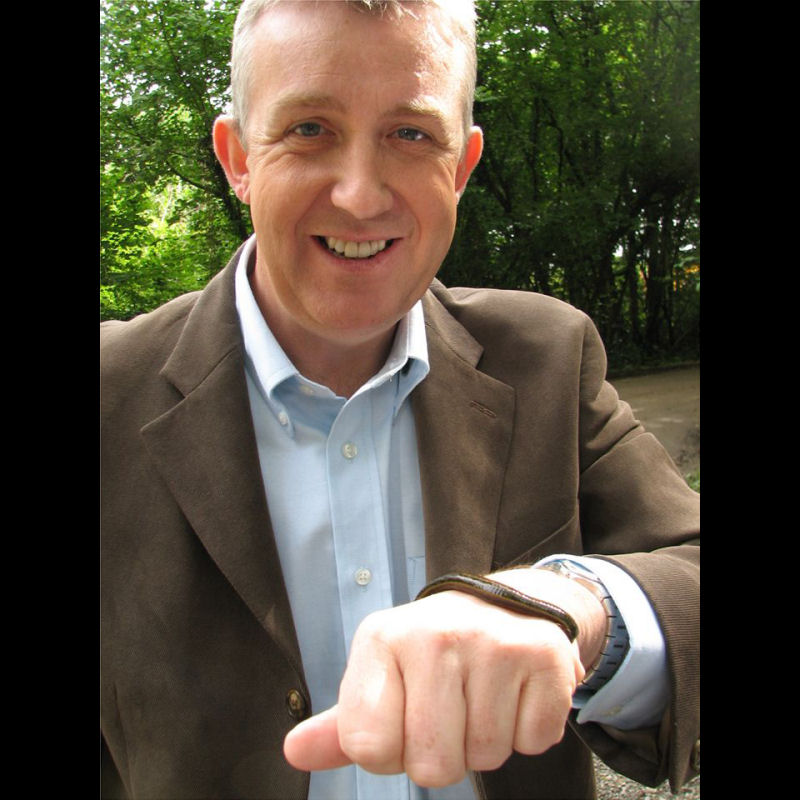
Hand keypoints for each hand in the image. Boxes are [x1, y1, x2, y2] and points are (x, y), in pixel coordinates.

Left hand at [283, 568, 605, 786]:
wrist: (503, 603)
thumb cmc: (432, 651)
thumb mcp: (382, 675)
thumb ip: (343, 723)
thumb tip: (294, 751)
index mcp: (382, 638)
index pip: (368, 747)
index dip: (389, 751)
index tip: (404, 719)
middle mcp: (434, 633)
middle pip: (432, 765)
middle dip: (444, 754)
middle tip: (451, 709)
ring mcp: (491, 641)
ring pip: (486, 757)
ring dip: (486, 741)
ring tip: (483, 696)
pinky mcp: (542, 653)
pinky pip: (533, 741)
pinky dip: (527, 730)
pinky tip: (516, 690)